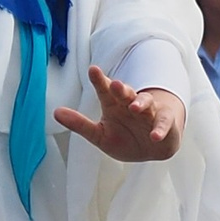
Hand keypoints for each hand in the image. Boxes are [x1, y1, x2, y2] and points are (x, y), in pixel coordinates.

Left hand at [54, 71, 182, 162]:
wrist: (151, 150)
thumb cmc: (124, 139)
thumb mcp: (99, 135)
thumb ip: (79, 124)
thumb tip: (55, 112)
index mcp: (113, 104)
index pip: (105, 90)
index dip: (100, 80)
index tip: (93, 69)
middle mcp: (131, 105)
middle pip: (125, 93)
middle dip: (121, 88)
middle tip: (115, 84)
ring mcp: (149, 113)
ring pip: (146, 104)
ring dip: (141, 103)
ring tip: (134, 107)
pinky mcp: (164, 125)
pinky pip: (163, 124)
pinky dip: (160, 129)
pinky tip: (154, 135)